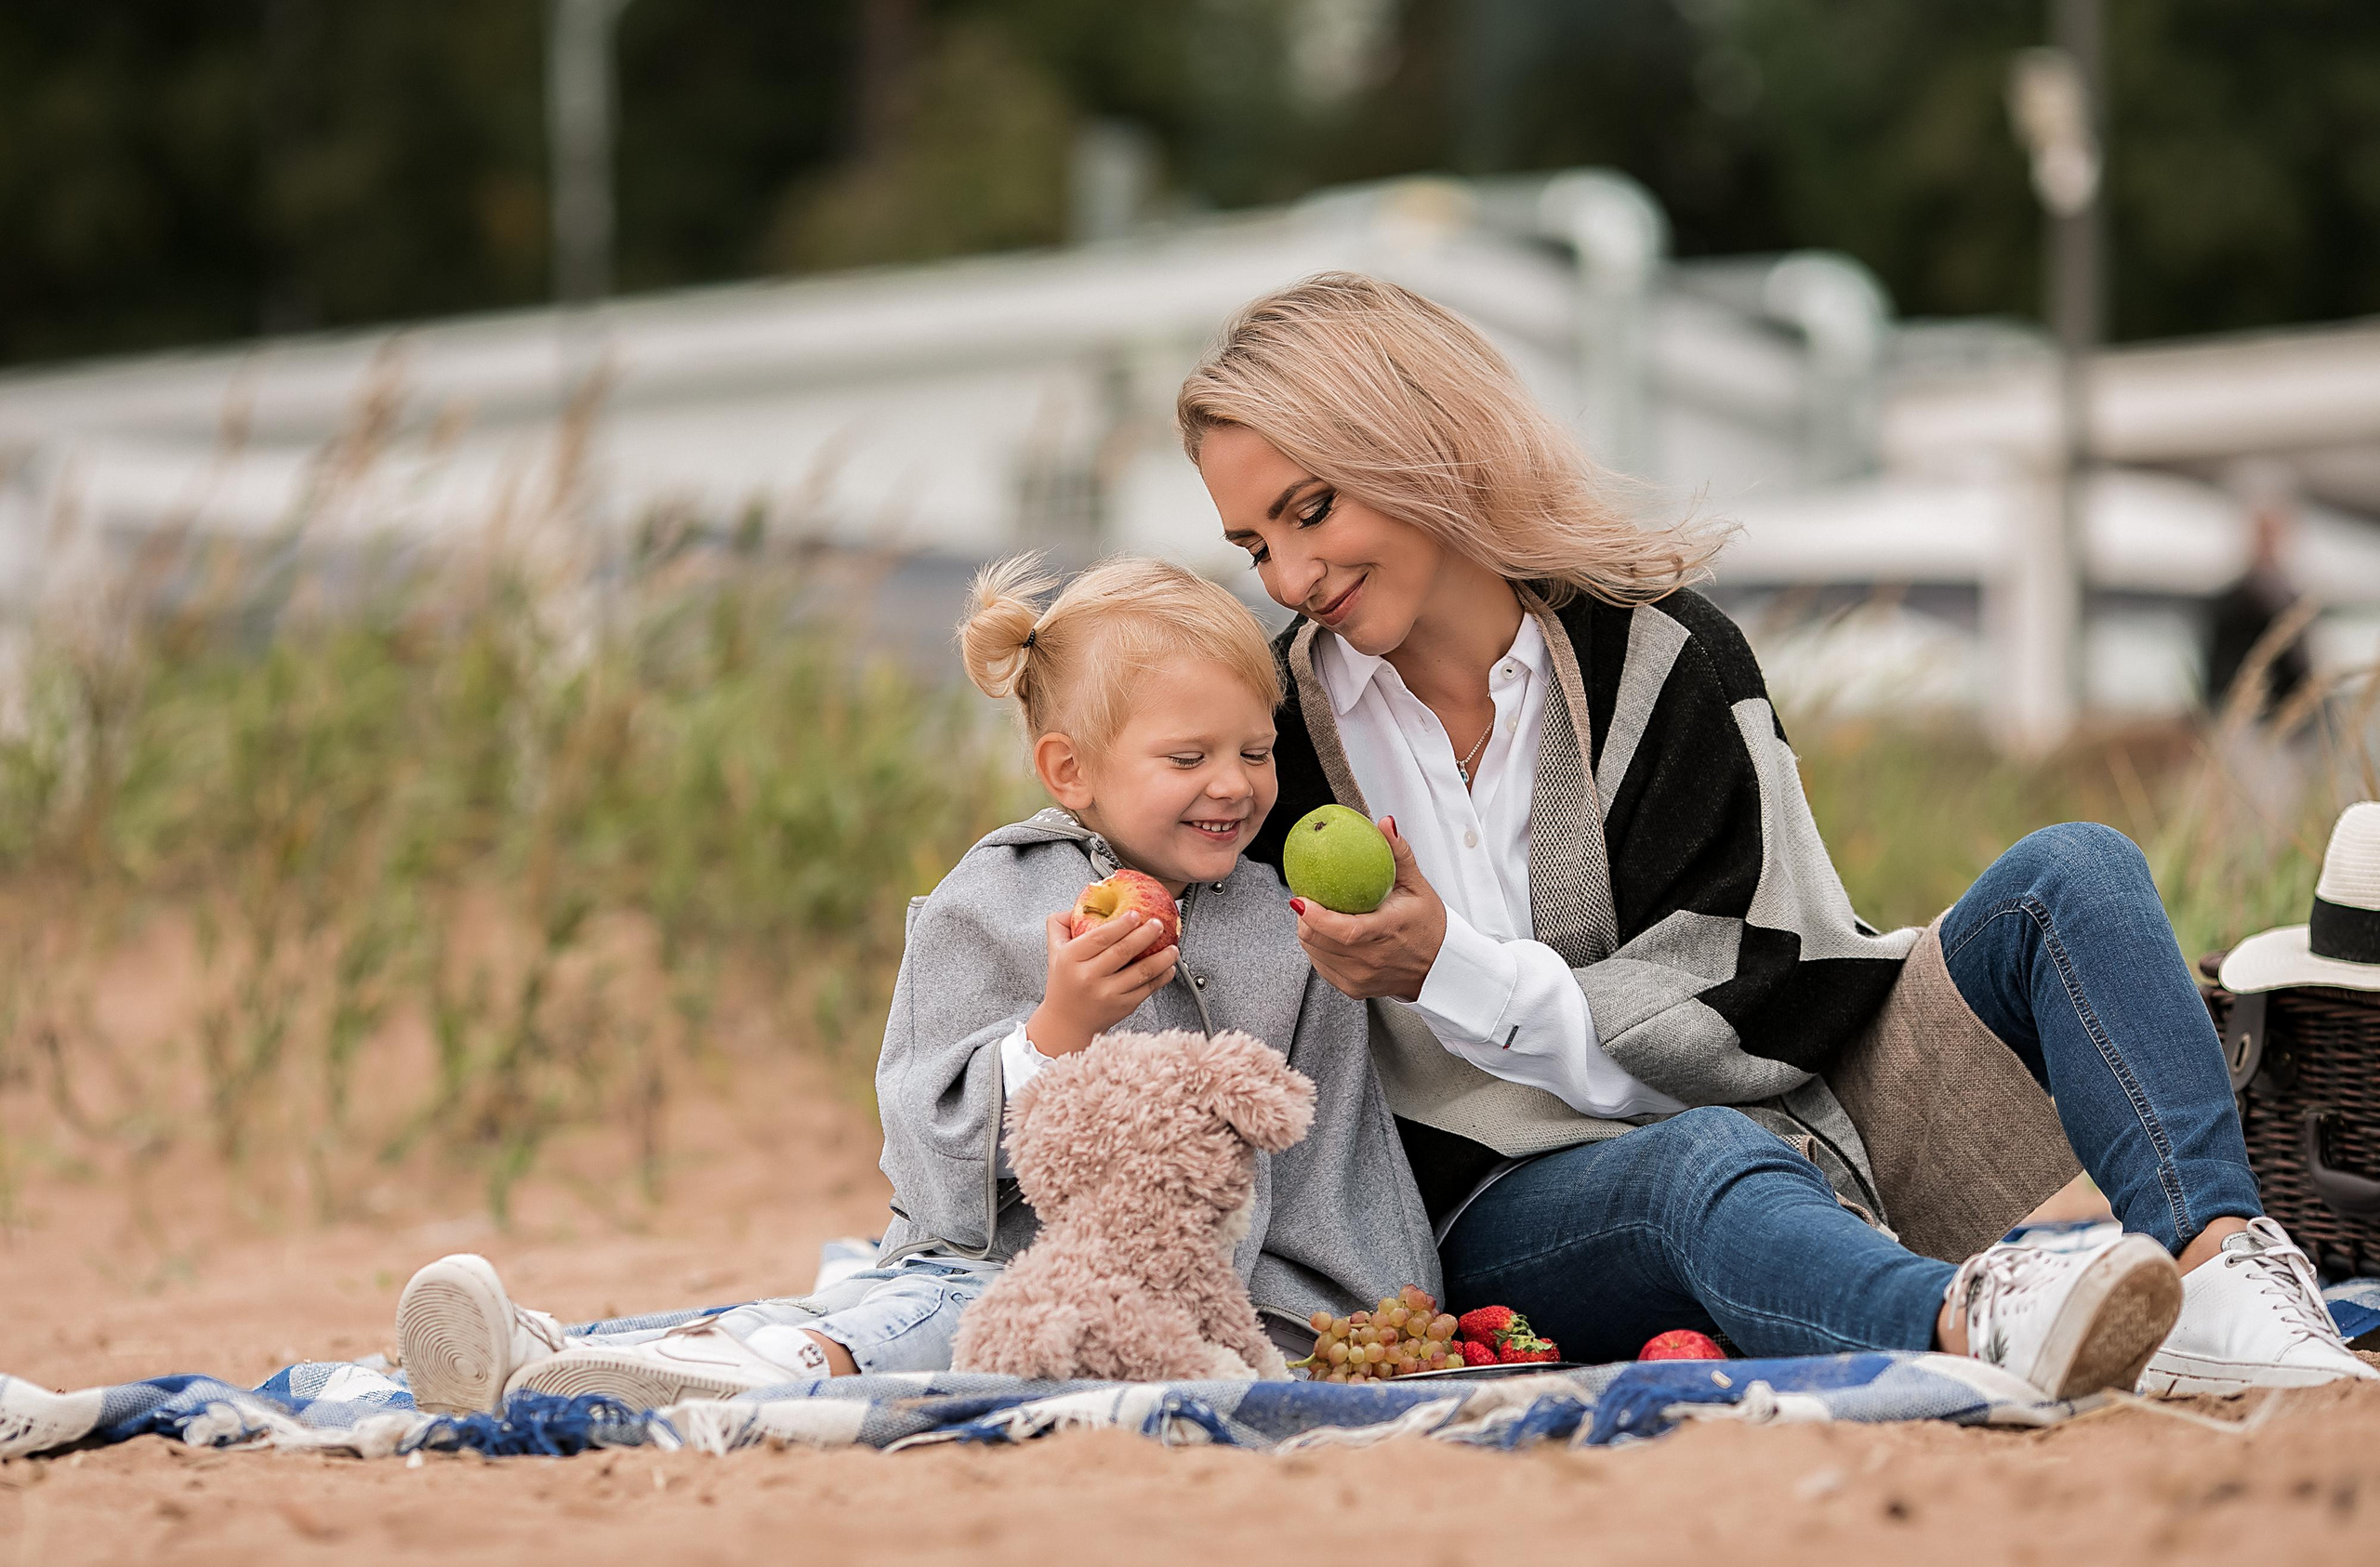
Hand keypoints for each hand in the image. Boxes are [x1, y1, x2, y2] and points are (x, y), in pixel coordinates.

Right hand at [1027, 910, 1179, 1055]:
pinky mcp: (1122, 1007)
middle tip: (1159, 923)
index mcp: (1071, 959)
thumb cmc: (1064, 982)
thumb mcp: (1054, 951)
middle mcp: (1088, 977)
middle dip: (1146, 935)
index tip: (1136, 913)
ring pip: (1141, 972)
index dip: (1120, 925)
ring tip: (1173, 947)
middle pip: (1123, 952)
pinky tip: (1169, 967)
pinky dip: (1162, 977)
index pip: (1099, 938)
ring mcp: (1106, 994)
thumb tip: (1080, 903)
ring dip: (1162, 958)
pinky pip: (1147, 989)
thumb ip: (1061, 924)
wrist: (1066, 1022)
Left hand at [1291, 817, 1446, 1002]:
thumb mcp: (1418, 887)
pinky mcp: (1353, 988)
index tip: (1300, 899)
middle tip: (1309, 898)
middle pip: (1319, 941)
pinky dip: (1318, 948)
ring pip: (1314, 953)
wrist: (1440, 969)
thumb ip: (1399, 854)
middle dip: (1305, 917)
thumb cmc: (1429, 927)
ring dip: (1309, 931)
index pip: (1345, 930)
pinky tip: (1328, 934)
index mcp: (1388, 932)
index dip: (1316, 916)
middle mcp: (1372, 960)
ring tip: (1319, 914)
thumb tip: (1384, 824)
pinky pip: (1321, 966)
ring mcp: (1361, 978)